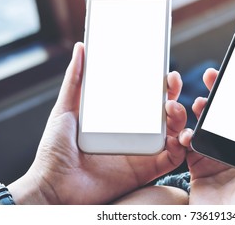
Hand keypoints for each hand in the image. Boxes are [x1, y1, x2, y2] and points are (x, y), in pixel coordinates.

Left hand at [8, 42, 186, 203]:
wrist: (53, 187)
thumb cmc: (55, 150)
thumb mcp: (65, 110)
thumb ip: (75, 81)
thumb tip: (81, 48)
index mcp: (119, 118)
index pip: (145, 97)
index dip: (158, 84)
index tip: (163, 71)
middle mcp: (134, 132)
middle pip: (163, 111)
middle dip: (173, 94)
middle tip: (171, 82)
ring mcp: (142, 151)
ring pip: (173, 131)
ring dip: (180, 117)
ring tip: (171, 108)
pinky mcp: (147, 170)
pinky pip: (172, 157)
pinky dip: (181, 146)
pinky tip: (178, 137)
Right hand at [179, 68, 234, 203]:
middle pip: (228, 118)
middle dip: (219, 96)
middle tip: (213, 78)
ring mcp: (219, 162)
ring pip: (207, 128)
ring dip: (201, 113)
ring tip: (199, 104)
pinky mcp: (200, 171)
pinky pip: (190, 148)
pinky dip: (186, 137)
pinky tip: (187, 134)